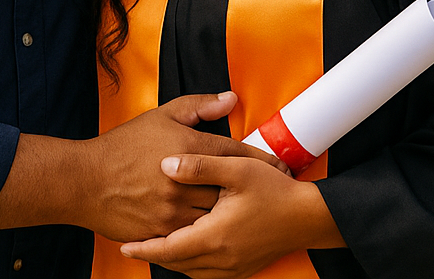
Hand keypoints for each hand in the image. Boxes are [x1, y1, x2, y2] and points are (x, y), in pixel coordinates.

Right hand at [82, 92, 278, 242]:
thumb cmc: (123, 147)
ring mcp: (174, 209)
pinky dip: (206, 231)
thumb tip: (230, 98)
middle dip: (250, 190)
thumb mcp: (160, 115)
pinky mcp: (163, 231)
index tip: (279, 166)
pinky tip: (216, 229)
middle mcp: (185, 180)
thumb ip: (198, 106)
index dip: (261, 160)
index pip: (236, 154)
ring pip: (216, 215)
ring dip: (230, 213)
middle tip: (270, 191)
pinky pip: (194, 235)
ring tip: (246, 211)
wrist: (84, 181)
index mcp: (188, 148)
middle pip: (231, 188)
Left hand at [120, 155, 342, 278]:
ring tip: (155, 248)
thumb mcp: (236, 169)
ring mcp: (233, 267)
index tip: (125, 246)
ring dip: (172, 260)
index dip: (144, 248)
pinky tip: (187, 251)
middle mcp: (222, 258)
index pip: (169, 249)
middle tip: (133, 246)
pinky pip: (207, 273)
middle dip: (153, 255)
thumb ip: (199, 166)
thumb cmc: (274, 191)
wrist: (307, 217)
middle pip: (177, 263)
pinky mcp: (242, 269)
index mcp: (215, 235)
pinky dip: (191, 265)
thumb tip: (165, 165)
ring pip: (191, 271)